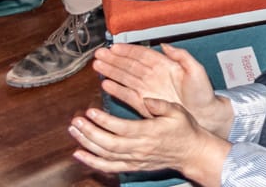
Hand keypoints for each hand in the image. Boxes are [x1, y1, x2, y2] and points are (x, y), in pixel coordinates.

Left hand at [69, 94, 228, 178]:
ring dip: (87, 144)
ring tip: (74, 131)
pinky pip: (108, 167)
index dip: (104, 121)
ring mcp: (134, 159)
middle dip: (89, 133)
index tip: (91, 111)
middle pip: (108, 143)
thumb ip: (160, 104)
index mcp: (150, 132)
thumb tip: (145, 98)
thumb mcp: (177, 111)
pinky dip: (91, 162)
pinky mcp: (132, 166)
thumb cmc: (185, 129)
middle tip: (76, 121)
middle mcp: (139, 148)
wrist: (191, 152)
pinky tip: (79, 154)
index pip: (121, 128)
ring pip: (105, 155)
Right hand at [93, 43, 224, 135]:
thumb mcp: (196, 70)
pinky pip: (128, 94)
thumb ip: (182, 56)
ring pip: (126, 78)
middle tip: (99, 54)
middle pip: (130, 65)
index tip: (114, 47)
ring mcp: (148, 89)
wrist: (204, 115)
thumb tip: (165, 45)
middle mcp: (154, 76)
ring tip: (98, 65)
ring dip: (111, 71)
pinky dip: (116, 90)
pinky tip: (106, 84)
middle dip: (114, 59)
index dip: (128, 51)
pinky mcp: (145, 103)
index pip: (143, 55)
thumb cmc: (202, 93)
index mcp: (165, 66)